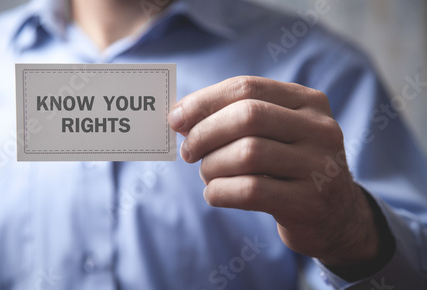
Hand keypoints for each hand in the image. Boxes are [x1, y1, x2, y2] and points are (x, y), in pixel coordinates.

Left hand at [168, 76, 383, 269]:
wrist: (335, 217)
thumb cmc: (290, 168)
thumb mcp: (276, 134)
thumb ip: (235, 119)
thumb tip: (180, 116)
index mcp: (308, 102)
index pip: (246, 87)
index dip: (204, 101)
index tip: (176, 119)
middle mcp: (320, 129)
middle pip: (247, 116)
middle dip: (205, 133)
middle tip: (188, 151)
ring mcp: (319, 166)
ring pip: (247, 154)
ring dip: (212, 165)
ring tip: (207, 174)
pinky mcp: (309, 203)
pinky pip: (250, 191)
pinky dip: (219, 192)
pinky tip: (214, 194)